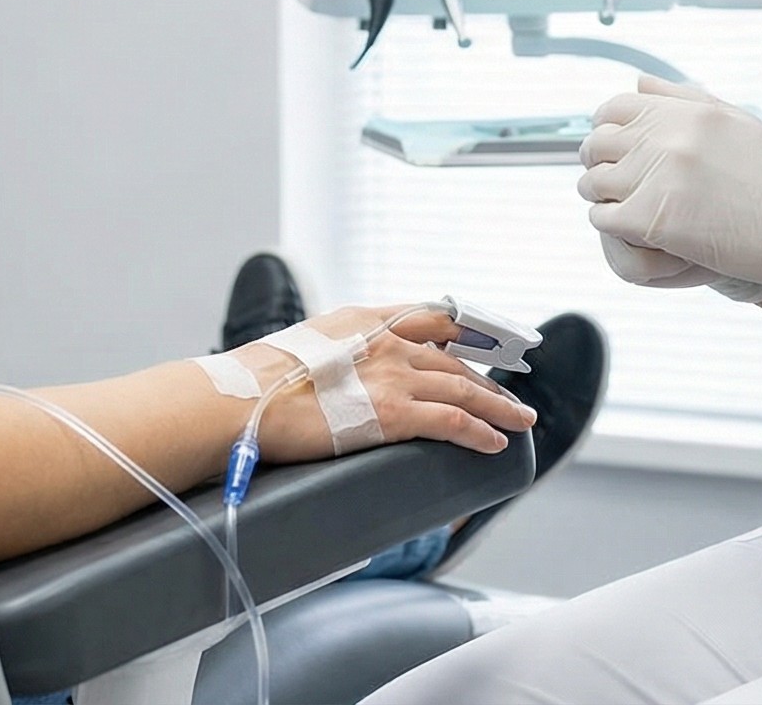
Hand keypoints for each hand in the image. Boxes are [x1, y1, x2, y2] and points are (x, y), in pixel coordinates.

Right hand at [239, 304, 535, 462]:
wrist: (241, 399)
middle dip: (489, 379)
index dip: (467, 333)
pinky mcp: (393, 414)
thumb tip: (341, 371)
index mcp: (366, 319)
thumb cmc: (259, 381)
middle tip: (512, 395)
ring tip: (520, 421)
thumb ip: (337, 349)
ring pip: (464, 389)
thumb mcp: (307, 344)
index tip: (487, 344)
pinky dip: (479, 432)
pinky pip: (452, 422)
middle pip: (455, 359)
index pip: (432, 318)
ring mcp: (393, 376)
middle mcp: (388, 341)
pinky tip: (494, 443)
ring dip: (498, 407)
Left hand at [591, 84, 761, 304]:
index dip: (605, 127)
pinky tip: (631, 226)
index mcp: (685, 113)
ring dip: (601, 195)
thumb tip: (637, 81)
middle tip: (612, 179)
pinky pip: (603, 218)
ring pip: (594, 183)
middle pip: (598, 144)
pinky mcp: (655, 221)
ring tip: (622, 204)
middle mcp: (667, 140)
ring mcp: (658, 180)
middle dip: (598, 161)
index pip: (613, 109)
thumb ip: (682, 98)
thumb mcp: (735, 121)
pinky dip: (610, 223)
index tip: (614, 147)